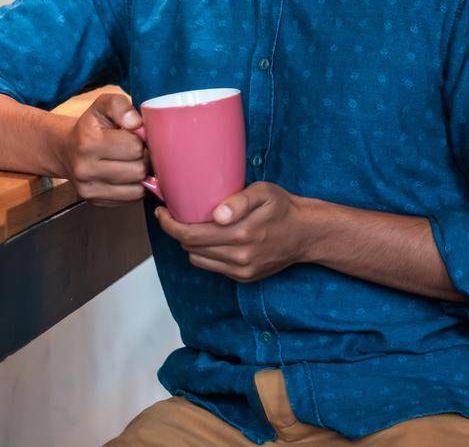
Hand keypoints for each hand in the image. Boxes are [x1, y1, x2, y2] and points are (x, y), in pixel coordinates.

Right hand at [59, 92, 147, 205]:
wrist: (65, 149)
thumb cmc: (91, 127)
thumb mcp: (102, 106)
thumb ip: (119, 106)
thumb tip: (136, 123)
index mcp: (88, 143)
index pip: (135, 147)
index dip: (142, 140)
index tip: (136, 136)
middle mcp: (85, 169)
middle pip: (138, 170)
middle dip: (143, 158)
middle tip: (138, 150)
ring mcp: (89, 189)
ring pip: (137, 187)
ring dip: (141, 174)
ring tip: (133, 161)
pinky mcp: (95, 201)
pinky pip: (131, 198)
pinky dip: (135, 187)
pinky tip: (128, 175)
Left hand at [155, 182, 314, 282]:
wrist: (306, 233)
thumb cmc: (283, 208)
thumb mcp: (264, 192)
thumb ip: (239, 200)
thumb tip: (217, 215)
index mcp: (241, 234)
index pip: (190, 234)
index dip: (170, 224)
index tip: (162, 212)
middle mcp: (239, 256)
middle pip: (190, 247)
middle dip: (178, 231)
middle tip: (176, 215)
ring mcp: (241, 270)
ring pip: (197, 259)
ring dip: (191, 244)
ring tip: (196, 226)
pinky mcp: (244, 277)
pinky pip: (212, 267)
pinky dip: (206, 253)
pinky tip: (213, 239)